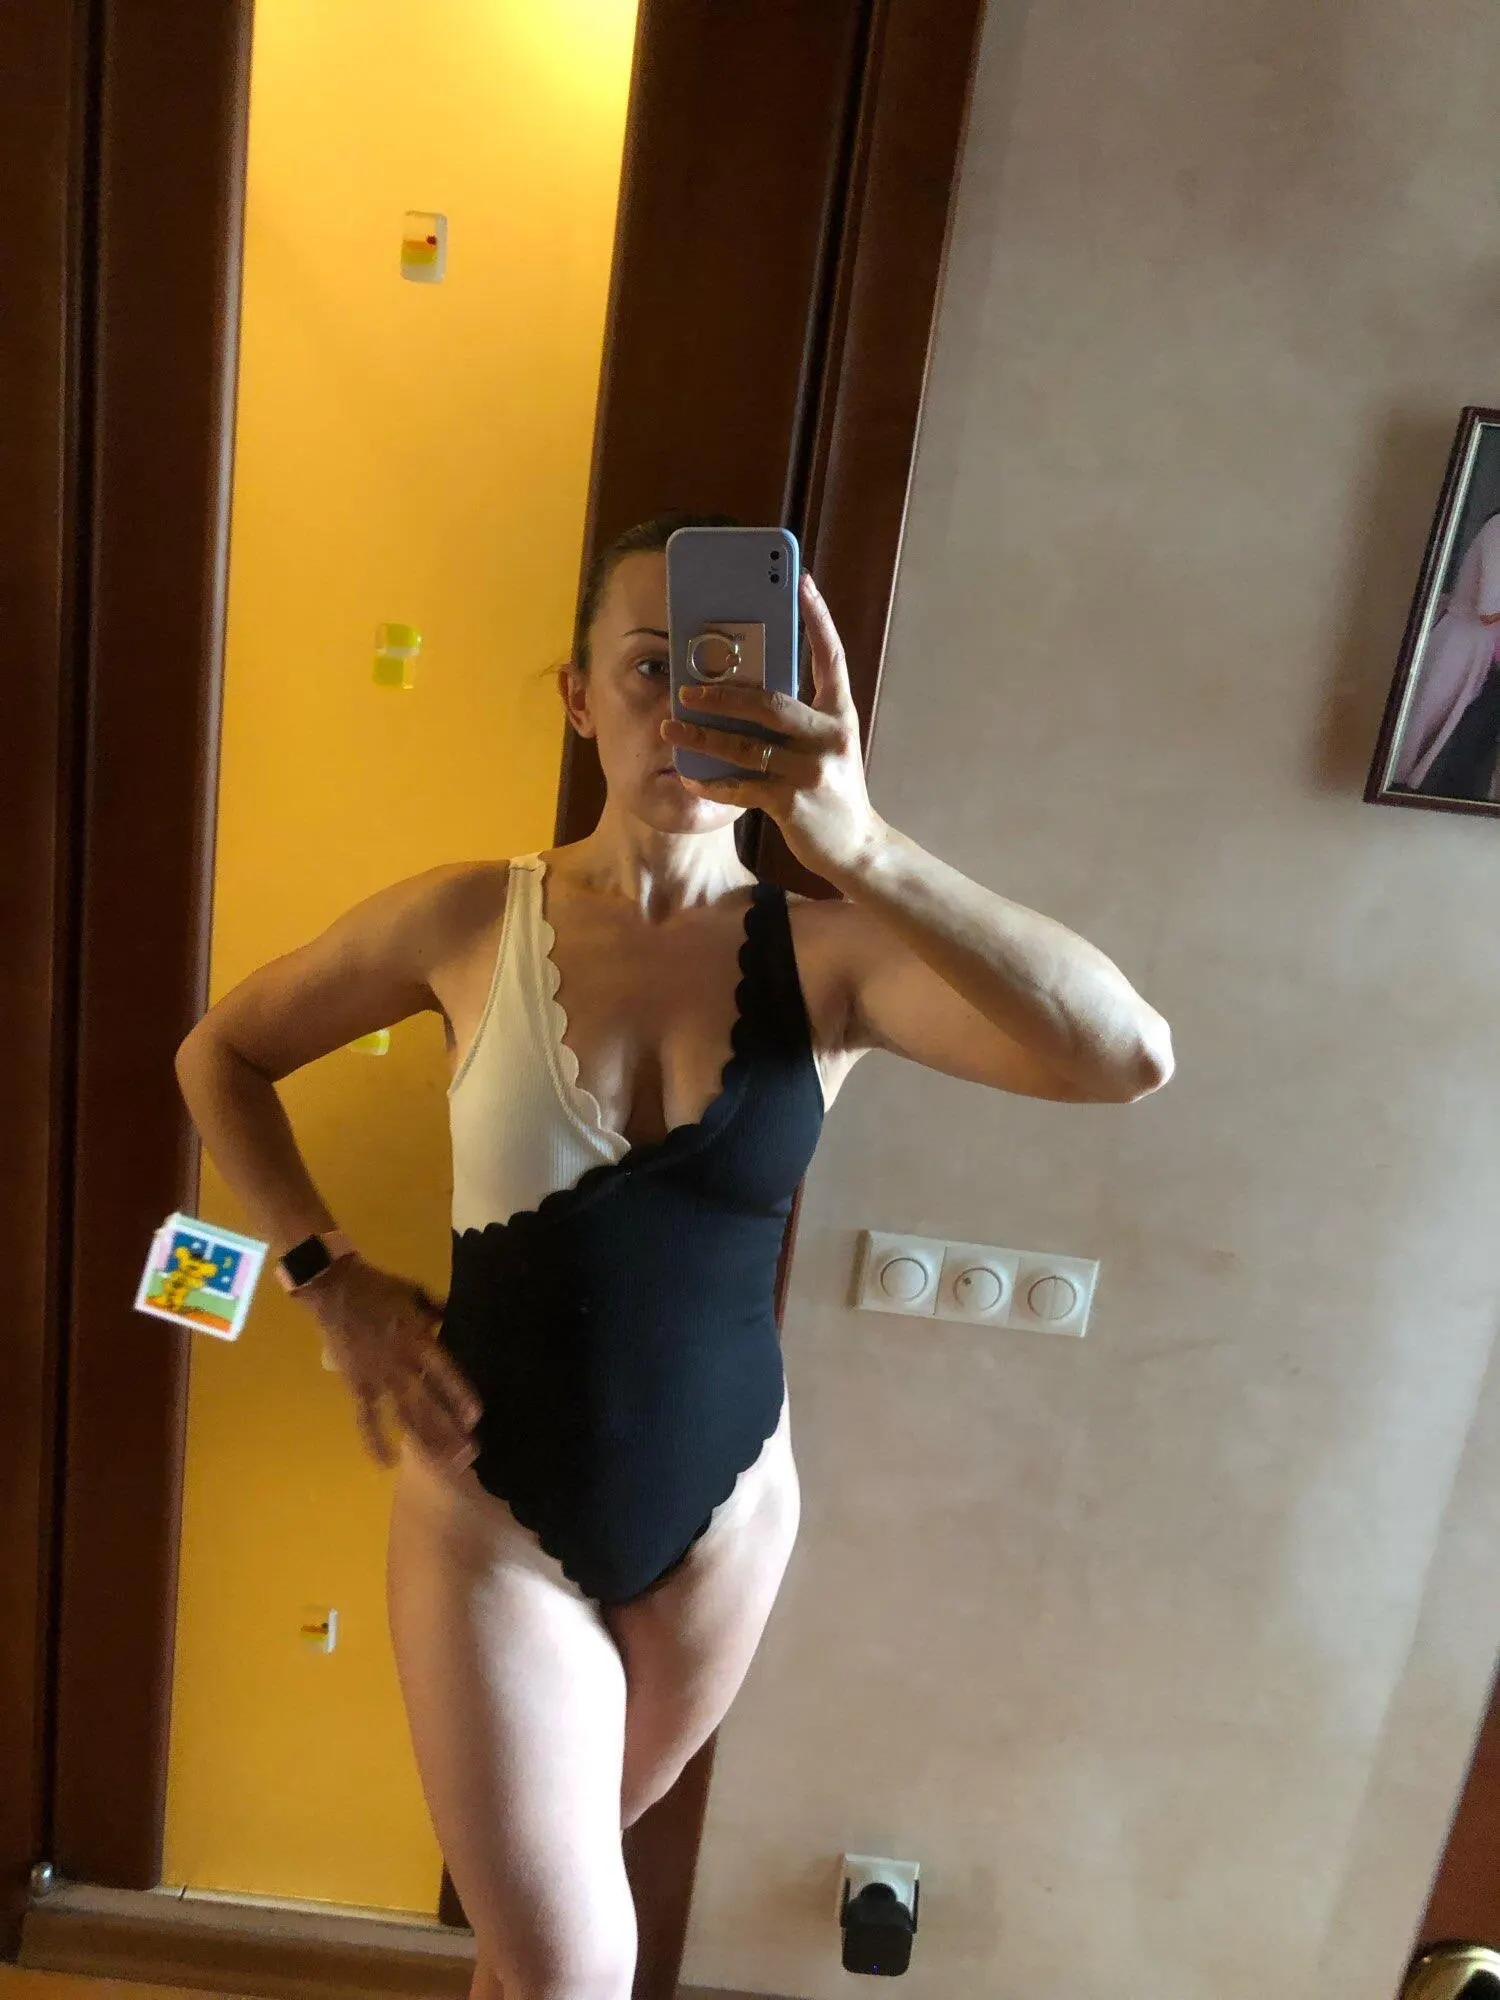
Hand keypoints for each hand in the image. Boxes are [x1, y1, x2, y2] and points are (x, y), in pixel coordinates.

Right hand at [296, 1254, 481, 1474]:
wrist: (334, 1289)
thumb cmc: (379, 1289)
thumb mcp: (417, 1293)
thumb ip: (439, 1311)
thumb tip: (461, 1322)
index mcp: (417, 1339)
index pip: (443, 1372)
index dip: (459, 1394)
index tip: (475, 1418)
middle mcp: (399, 1363)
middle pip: (427, 1402)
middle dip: (448, 1430)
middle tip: (468, 1455)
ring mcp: (377, 1377)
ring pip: (403, 1415)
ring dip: (424, 1441)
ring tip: (443, 1464)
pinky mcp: (357, 1385)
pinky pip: (366, 1418)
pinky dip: (375, 1441)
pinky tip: (387, 1463)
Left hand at [661, 570, 886, 881]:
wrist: (856, 847)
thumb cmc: (832, 790)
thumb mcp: (826, 746)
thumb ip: (798, 720)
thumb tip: (746, 692)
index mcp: (840, 714)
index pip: (831, 656)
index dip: (818, 618)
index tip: (800, 582)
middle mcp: (830, 736)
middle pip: (771, 702)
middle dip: (723, 694)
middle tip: (686, 689)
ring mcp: (812, 770)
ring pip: (747, 745)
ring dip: (703, 736)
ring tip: (670, 727)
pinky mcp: (793, 802)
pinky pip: (742, 786)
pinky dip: (713, 782)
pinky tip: (691, 776)